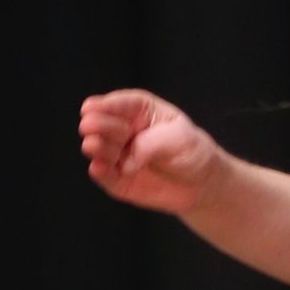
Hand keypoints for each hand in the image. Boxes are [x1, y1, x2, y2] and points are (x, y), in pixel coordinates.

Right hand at [79, 86, 221, 212]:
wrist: (201, 184)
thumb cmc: (192, 152)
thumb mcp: (179, 139)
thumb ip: (151, 144)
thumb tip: (127, 158)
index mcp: (140, 111)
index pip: (120, 104)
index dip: (105, 105)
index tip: (90, 107)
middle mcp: (124, 130)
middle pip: (104, 124)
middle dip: (97, 124)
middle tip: (89, 126)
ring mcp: (119, 154)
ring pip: (99, 148)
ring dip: (95, 146)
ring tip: (93, 145)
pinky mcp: (117, 178)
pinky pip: (104, 174)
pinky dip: (99, 171)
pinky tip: (97, 167)